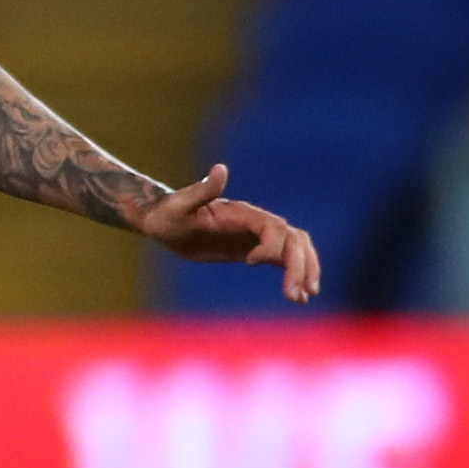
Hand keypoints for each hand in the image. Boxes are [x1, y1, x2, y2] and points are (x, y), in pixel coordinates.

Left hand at [137, 164, 321, 302]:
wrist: (163, 223)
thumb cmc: (167, 214)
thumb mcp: (180, 205)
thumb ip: (202, 191)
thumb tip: (220, 169)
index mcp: (242, 213)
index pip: (274, 227)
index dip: (270, 246)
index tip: (249, 262)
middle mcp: (256, 223)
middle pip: (293, 240)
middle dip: (299, 266)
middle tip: (294, 295)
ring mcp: (257, 236)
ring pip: (296, 249)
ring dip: (305, 271)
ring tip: (303, 298)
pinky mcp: (254, 250)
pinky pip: (284, 260)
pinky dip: (296, 275)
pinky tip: (298, 297)